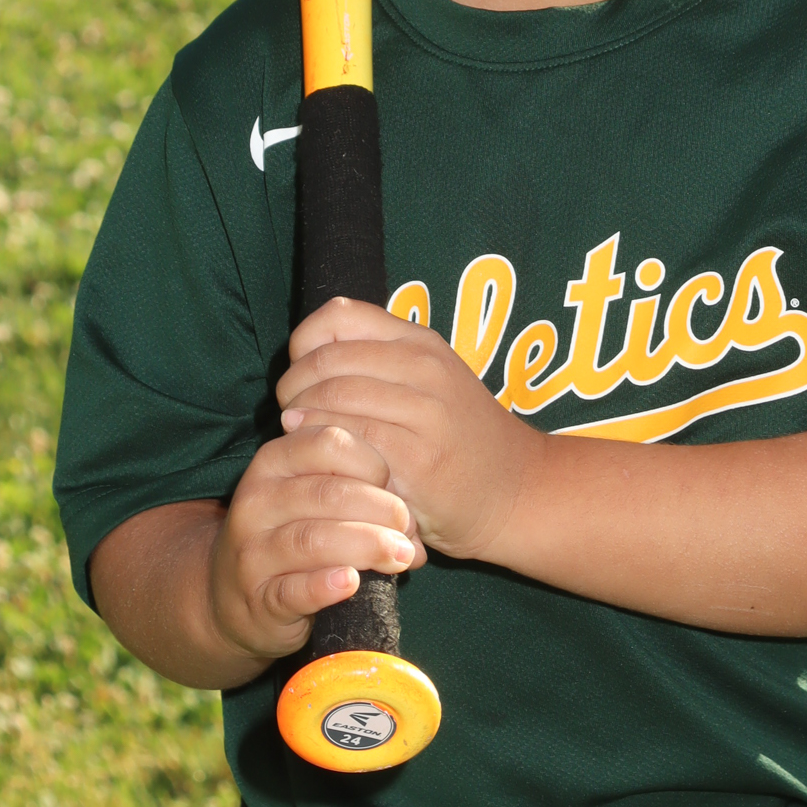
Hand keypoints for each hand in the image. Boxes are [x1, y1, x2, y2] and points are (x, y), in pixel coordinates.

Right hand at [207, 422, 424, 666]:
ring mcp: (252, 552)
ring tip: (399, 556)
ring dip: (366, 546)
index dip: (373, 463)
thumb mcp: (314, 501)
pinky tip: (352, 582)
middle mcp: (256, 501)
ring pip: (312, 539)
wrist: (234, 598)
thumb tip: (413, 520)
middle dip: (380, 510)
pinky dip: (326, 586)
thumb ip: (357, 492)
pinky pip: (294, 590)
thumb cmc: (293, 538)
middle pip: (327, 493)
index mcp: (274, 462)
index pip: (328, 442)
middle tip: (408, 531)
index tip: (395, 488)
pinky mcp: (259, 599)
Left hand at [277, 298, 537, 562]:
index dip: (303, 343)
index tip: (299, 373)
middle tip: (290, 413)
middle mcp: (425, 368)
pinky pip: (351, 442)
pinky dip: (325, 451)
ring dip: (302, 421)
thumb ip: (379, 360)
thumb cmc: (460, 438)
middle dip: (294, 388)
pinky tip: (324, 463)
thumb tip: (305, 355)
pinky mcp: (418, 459)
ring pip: (334, 400)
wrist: (517, 490)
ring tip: (300, 437)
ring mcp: (425, 413)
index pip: (338, 316)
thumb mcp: (431, 380)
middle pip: (327, 361)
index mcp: (421, 341)